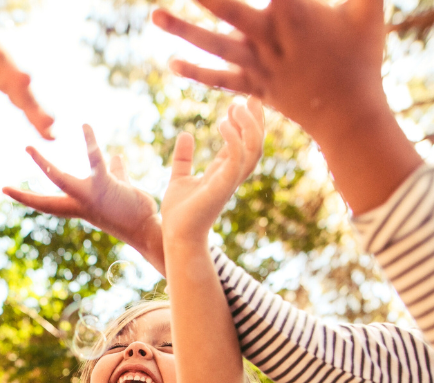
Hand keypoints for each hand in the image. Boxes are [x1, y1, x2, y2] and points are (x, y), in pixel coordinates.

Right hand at [2, 125, 165, 272]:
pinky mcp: (105, 186)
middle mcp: (80, 205)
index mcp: (80, 206)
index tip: (5, 190)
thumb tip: (115, 157)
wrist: (149, 228)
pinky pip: (94, 160)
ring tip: (27, 149)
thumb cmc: (136, 210)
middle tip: (1, 188)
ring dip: (41, 165)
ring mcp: (89, 197)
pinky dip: (89, 141)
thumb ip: (115, 172)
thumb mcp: (120, 188)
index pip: (48, 203)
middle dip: (24, 196)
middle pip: (45, 202)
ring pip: (60, 180)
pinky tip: (84, 126)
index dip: (26, 198)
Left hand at [151, 0, 385, 136]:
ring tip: (153, 15)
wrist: (351, 116)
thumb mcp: (369, 10)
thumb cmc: (362, 56)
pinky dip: (195, 73)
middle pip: (227, 8)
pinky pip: (220, 80)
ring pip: (214, 45)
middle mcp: (270, 37)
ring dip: (182, 30)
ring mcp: (259, 65)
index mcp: (295, 12)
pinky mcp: (254, 87)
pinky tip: (170, 63)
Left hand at [160, 100, 264, 243]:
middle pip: (256, 143)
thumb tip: (185, 135)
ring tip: (237, 105)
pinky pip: (237, 158)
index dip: (247, 121)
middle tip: (250, 96)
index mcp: (224, 172)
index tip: (243, 100)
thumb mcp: (179, 178)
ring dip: (250, 125)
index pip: (244, 142)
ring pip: (254, 149)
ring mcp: (230, 180)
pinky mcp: (223, 186)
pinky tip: (223, 122)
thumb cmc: (179, 213)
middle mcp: (232, 175)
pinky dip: (235, 139)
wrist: (176, 236)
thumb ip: (184, 158)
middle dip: (257, 119)